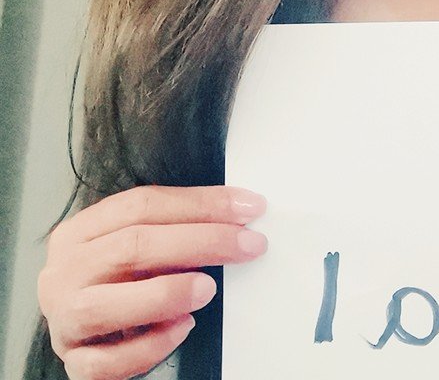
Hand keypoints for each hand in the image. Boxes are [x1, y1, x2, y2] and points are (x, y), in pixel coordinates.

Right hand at [38, 184, 267, 379]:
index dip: (201, 203)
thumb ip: (175, 226)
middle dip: (200, 242)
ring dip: (167, 294)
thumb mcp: (140, 240)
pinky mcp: (74, 362)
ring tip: (209, 289)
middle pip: (132, 246)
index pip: (142, 204)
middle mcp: (65, 273)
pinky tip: (182, 328)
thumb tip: (238, 216)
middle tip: (247, 245)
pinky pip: (106, 362)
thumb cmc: (120, 276)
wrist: (83, 324)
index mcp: (80, 231)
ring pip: (105, 306)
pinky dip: (149, 347)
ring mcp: (63, 320)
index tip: (248, 208)